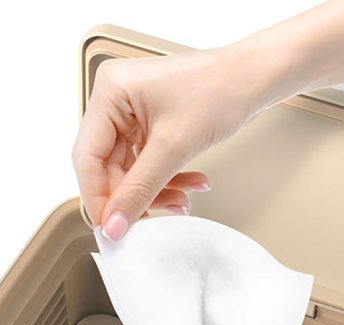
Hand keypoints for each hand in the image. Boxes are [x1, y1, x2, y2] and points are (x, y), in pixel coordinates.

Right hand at [71, 46, 273, 240]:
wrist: (256, 78)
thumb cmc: (221, 88)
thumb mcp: (174, 147)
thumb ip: (140, 190)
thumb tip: (114, 224)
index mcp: (110, 91)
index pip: (87, 157)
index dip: (97, 198)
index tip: (110, 228)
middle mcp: (115, 99)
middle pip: (107, 166)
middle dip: (134, 196)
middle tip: (148, 222)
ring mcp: (133, 111)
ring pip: (130, 169)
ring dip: (156, 190)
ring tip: (180, 202)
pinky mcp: (151, 122)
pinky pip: (148, 162)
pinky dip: (167, 179)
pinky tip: (188, 186)